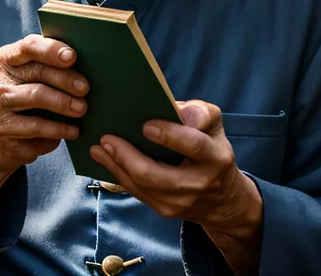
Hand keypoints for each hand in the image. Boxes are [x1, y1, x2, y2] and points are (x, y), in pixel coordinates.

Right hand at [0, 34, 88, 219]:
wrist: (11, 140)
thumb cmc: (36, 99)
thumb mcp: (41, 80)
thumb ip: (56, 66)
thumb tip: (92, 62)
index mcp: (9, 60)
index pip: (28, 47)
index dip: (50, 49)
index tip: (71, 56)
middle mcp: (0, 82)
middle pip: (36, 72)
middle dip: (64, 78)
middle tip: (85, 88)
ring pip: (35, 97)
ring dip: (63, 103)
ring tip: (82, 110)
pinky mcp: (4, 133)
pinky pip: (35, 128)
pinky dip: (58, 129)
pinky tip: (74, 131)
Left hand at [90, 100, 261, 274]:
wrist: (221, 198)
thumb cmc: (212, 149)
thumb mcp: (214, 125)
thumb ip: (199, 113)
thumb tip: (174, 109)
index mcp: (215, 158)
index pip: (194, 147)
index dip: (169, 136)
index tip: (146, 125)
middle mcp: (199, 184)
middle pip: (157, 175)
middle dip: (128, 156)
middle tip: (107, 138)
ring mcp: (180, 202)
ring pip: (142, 186)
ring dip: (116, 166)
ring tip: (98, 148)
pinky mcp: (165, 210)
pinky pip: (137, 192)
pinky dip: (118, 175)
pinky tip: (105, 160)